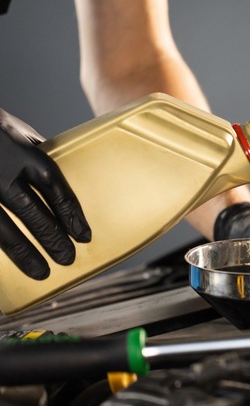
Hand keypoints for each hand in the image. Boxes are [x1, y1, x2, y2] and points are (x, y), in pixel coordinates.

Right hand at [0, 109, 91, 279]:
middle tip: (67, 258)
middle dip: (52, 238)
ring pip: (3, 228)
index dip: (71, 215)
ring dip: (25, 253)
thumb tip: (69, 176)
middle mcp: (0, 171)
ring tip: (41, 272)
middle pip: (32, 212)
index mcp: (22, 152)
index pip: (54, 188)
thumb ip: (40, 155)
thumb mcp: (19, 133)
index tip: (85, 236)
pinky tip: (6, 263)